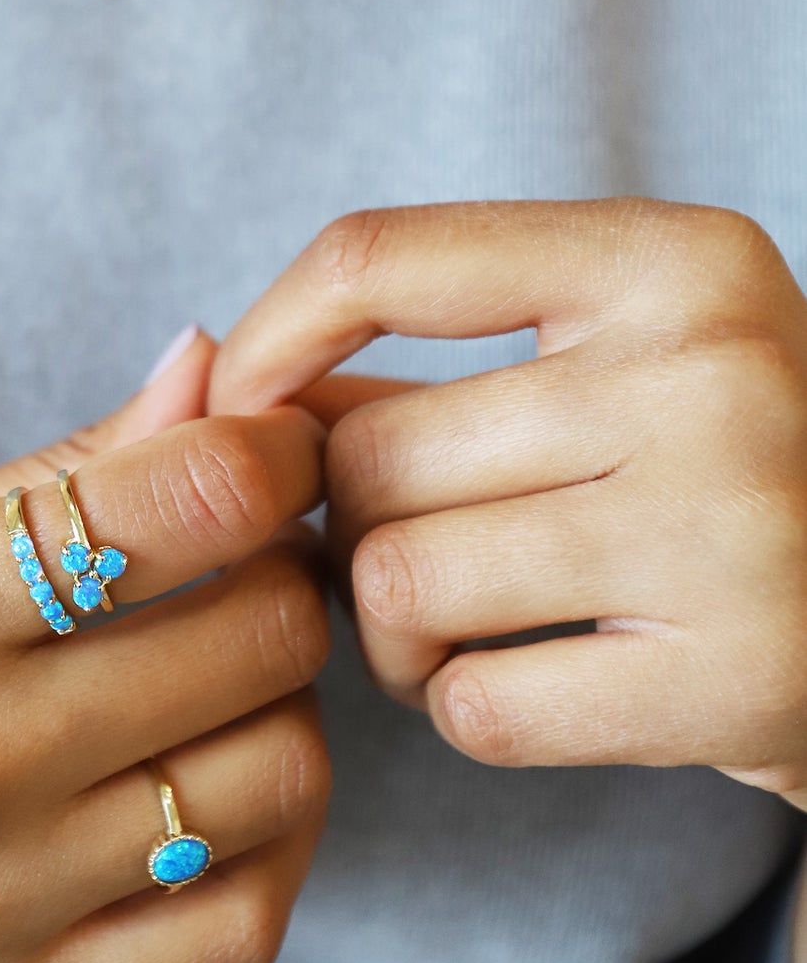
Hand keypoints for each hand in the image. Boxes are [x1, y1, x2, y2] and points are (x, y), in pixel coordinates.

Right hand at [0, 334, 329, 962]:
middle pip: (262, 632)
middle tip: (239, 550)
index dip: (272, 449)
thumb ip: (58, 468)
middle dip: (283, 564)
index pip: (186, 501)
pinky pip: (242, 918)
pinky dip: (264, 835)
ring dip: (281, 697)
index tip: (275, 441)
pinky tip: (203, 779)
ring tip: (214, 664)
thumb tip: (214, 368)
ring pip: (280, 770)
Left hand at [210, 198, 806, 808]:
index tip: (235, 402)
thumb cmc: (725, 470)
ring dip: (390, 628)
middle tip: (400, 546)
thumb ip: (438, 363)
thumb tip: (223, 384)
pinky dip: (462, 707)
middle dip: (348, 522)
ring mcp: (734, 525)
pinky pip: (474, 704)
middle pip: (371, 452)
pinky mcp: (740, 679)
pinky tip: (528, 682)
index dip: (270, 336)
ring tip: (458, 621)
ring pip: (400, 581)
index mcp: (674, 258)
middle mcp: (713, 372)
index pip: (383, 255)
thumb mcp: (624, 359)